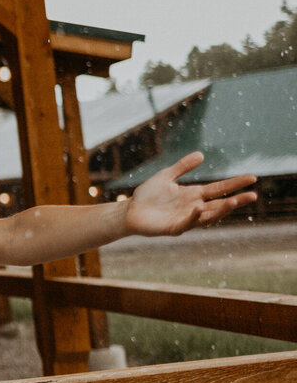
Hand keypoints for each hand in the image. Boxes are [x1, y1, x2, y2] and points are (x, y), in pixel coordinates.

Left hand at [125, 152, 256, 236]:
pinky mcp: (174, 228)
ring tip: (233, 202)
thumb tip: (201, 154)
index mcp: (194, 195)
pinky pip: (187, 223)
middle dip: (236, 201)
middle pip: (219, 205)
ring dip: (221, 210)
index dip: (235, 184)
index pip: (219, 189)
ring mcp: (185, 219)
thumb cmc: (148, 195)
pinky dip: (193, 216)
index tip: (252, 178)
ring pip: (208, 216)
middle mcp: (194, 207)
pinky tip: (199, 207)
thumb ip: (182, 166)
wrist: (130, 211)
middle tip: (253, 195)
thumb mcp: (166, 176)